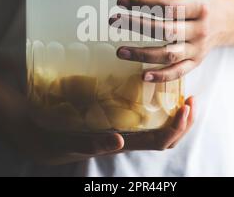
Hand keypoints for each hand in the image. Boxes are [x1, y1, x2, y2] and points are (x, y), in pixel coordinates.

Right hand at [6, 96, 194, 164]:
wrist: (42, 138)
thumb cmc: (58, 141)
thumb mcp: (72, 142)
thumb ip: (93, 143)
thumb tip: (118, 141)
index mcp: (123, 143)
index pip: (160, 141)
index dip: (177, 128)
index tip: (186, 107)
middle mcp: (128, 137)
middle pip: (166, 135)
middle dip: (183, 120)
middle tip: (191, 98)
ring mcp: (124, 128)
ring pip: (158, 126)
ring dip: (173, 112)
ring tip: (182, 94)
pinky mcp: (115, 119)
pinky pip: (143, 115)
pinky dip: (156, 104)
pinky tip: (157, 89)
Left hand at [112, 0, 233, 81]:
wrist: (229, 21)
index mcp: (201, 7)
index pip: (168, 6)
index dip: (143, 3)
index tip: (121, 1)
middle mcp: (200, 29)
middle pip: (165, 30)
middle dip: (137, 26)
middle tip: (114, 21)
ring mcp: (198, 49)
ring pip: (169, 54)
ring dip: (143, 54)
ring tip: (120, 51)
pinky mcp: (195, 62)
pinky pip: (178, 72)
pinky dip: (161, 76)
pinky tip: (143, 75)